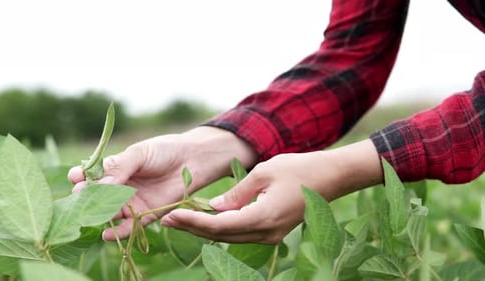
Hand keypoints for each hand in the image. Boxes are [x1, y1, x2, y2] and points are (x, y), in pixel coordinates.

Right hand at [68, 126, 256, 239]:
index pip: (91, 175)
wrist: (193, 159)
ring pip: (110, 213)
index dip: (81, 177)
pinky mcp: (146, 214)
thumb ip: (119, 168)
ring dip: (100, 216)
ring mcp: (131, 202)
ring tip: (92, 217)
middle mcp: (120, 187)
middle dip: (87, 199)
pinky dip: (118, 232)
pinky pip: (129, 226)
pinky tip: (106, 234)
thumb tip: (97, 185)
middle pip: (97, 197)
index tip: (75, 177)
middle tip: (80, 198)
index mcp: (114, 169)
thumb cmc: (164, 151)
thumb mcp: (139, 154)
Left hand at [160, 139, 381, 243]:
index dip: (193, 222)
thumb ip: (236, 193)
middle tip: (167, 219)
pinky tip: (207, 217)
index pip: (219, 225)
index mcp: (263, 217)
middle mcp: (266, 233)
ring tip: (181, 219)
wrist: (330, 177)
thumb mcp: (263, 173)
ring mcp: (271, 236)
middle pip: (221, 235)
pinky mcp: (273, 232)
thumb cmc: (298, 168)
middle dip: (193, 228)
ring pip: (230, 237)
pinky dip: (222, 227)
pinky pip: (242, 233)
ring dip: (205, 229)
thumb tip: (214, 207)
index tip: (171, 215)